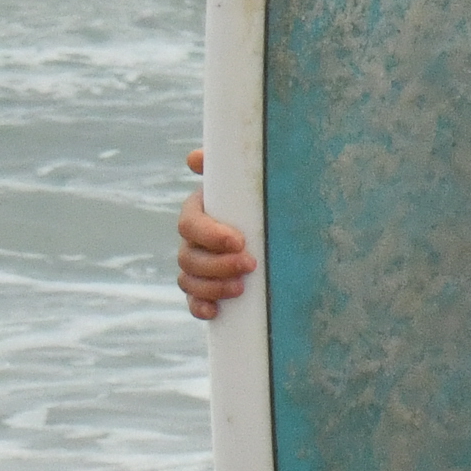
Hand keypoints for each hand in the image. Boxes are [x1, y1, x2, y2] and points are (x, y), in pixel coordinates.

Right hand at [172, 151, 254, 321]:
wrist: (282, 222)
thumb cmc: (264, 196)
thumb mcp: (250, 181)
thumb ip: (228, 167)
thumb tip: (194, 158)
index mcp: (200, 211)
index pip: (190, 224)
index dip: (210, 235)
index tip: (238, 241)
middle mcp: (194, 240)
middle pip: (188, 256)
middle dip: (217, 264)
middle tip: (251, 264)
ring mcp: (197, 265)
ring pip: (188, 279)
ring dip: (211, 285)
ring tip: (241, 287)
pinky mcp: (207, 287)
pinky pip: (193, 300)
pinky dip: (200, 306)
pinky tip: (214, 312)